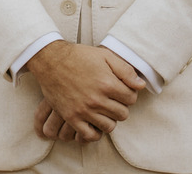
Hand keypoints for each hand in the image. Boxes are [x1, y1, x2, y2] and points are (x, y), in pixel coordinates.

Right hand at [25, 41, 144, 142]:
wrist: (50, 60)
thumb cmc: (78, 56)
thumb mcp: (104, 56)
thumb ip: (125, 70)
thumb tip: (141, 85)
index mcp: (107, 83)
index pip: (131, 99)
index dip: (129, 94)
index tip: (121, 90)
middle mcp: (97, 99)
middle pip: (122, 114)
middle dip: (120, 106)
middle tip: (112, 99)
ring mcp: (83, 110)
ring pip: (109, 126)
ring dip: (109, 118)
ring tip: (103, 109)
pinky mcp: (71, 117)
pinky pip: (90, 135)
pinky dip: (95, 132)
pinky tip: (94, 122)